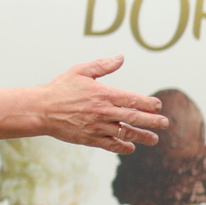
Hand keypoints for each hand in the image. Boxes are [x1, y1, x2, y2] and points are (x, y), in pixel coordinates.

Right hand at [40, 57, 166, 151]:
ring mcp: (97, 127)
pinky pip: (111, 145)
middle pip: (134, 118)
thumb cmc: (61, 88)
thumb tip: (121, 57)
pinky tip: (131, 147)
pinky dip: (122, 147)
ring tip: (154, 140)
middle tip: (165, 124)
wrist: (40, 110)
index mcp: (103, 95)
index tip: (158, 105)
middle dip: (153, 122)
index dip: (148, 103)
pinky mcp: (90, 139)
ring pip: (125, 133)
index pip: (133, 100)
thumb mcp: (80, 72)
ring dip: (142, 137)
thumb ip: (102, 66)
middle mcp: (103, 112)